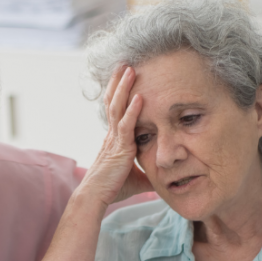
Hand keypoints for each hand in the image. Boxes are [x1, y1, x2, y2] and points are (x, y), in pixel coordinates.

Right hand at [78, 66, 152, 206]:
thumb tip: (166, 176)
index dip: (119, 93)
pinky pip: (126, 125)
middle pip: (114, 102)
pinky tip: (139, 97)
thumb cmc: (113, 189)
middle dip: (119, 82)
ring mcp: (114, 140)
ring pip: (118, 107)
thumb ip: (149, 172)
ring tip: (130, 69)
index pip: (116, 110)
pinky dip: (133, 110)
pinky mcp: (119, 148)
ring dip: (124, 87)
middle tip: (125, 63)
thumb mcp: (137, 178)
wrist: (96, 197)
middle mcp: (112, 135)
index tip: (124, 78)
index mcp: (114, 139)